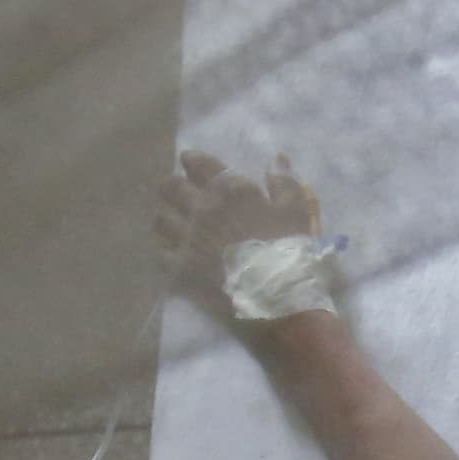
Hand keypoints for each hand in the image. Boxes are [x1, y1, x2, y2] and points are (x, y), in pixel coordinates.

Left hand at [155, 150, 324, 317]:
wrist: (277, 300)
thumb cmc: (290, 251)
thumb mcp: (298, 212)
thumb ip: (284, 183)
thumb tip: (275, 159)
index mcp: (229, 191)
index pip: (199, 164)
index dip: (192, 160)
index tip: (190, 161)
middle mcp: (202, 210)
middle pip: (170, 189)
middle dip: (172, 186)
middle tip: (178, 191)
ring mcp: (188, 241)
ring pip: (161, 221)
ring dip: (167, 219)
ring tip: (174, 224)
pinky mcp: (181, 269)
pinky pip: (162, 255)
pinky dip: (167, 252)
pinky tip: (174, 254)